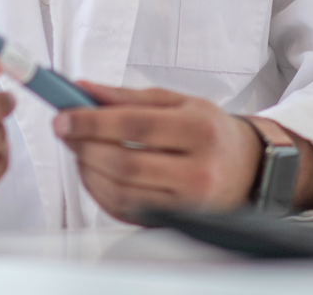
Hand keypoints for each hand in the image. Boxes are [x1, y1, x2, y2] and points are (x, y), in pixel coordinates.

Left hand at [52, 82, 261, 221]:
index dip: (91, 121)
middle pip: (123, 162)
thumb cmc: (210, 132)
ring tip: (79, 148)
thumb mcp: (178, 102)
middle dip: (84, 145)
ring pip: (120, 191)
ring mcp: (187, 203)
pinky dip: (99, 191)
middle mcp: (197, 170)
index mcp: (199, 130)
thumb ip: (127, 96)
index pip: (134, 126)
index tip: (63, 116)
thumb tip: (82, 89)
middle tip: (65, 130)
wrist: (249, 170)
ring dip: (87, 169)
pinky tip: (93, 171)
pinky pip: (124, 210)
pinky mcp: (175, 223)